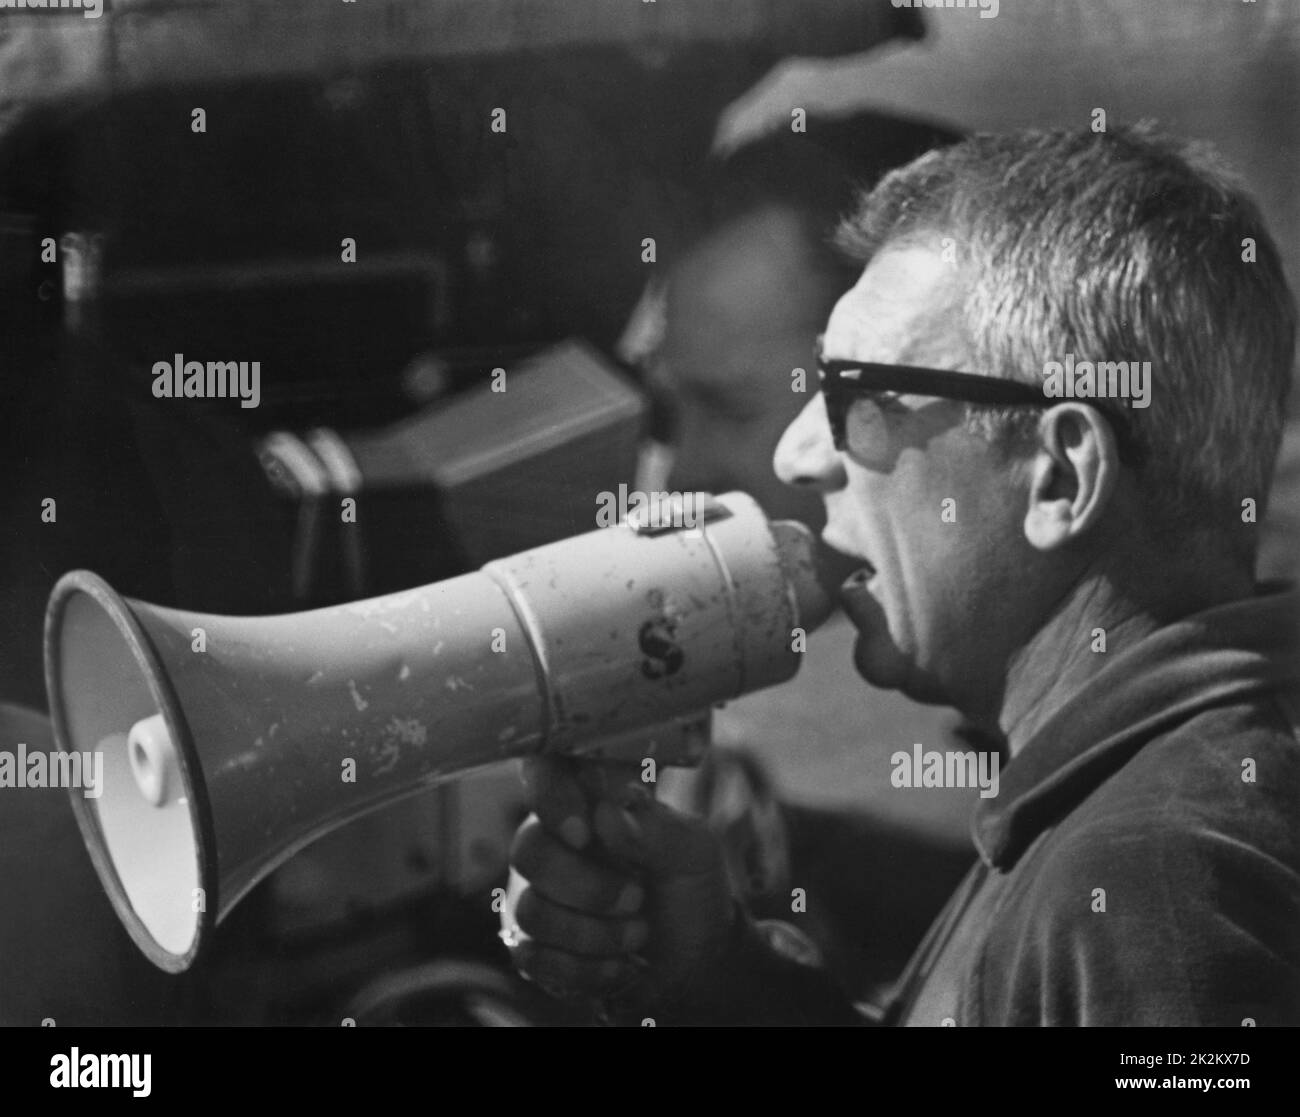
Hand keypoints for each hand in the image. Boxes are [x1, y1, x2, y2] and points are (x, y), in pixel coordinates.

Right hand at [501, 754, 736, 1014]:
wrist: (695, 959)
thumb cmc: (689, 889)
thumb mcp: (693, 852)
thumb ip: (654, 829)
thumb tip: (604, 815)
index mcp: (588, 805)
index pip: (545, 777)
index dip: (551, 799)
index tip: (583, 833)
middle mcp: (552, 845)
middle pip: (529, 851)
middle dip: (587, 886)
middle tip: (636, 898)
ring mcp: (536, 896)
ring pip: (531, 911)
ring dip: (593, 933)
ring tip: (637, 934)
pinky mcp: (532, 947)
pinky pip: (533, 957)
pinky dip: (585, 968)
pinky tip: (619, 964)